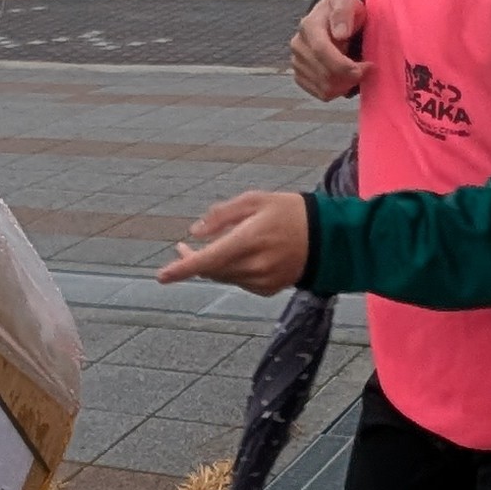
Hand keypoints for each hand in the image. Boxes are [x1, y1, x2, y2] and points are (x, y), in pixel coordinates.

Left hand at [159, 189, 309, 293]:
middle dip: (192, 261)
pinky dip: (231, 270)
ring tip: (207, 249)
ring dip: (210, 266)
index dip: (182, 268)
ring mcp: (262, 280)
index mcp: (249, 240)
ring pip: (223, 277)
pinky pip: (238, 281)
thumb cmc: (289, 212)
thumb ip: (222, 215)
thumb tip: (194, 232)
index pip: (208, 260)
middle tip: (181, 248)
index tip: (162, 276)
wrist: (328, 238)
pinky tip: (240, 257)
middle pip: (210, 270)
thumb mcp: (255, 200)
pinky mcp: (267, 289)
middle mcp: (254, 265)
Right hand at [292, 0, 365, 101]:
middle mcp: (298, 45)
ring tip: (358, 71)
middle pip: (324, 74)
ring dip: (347, 84)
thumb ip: (344, 14)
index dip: (343, 65)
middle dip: (350, 76)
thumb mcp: (348, 3)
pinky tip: (347, 78)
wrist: (332, 19)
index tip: (365, 67)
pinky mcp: (300, 76)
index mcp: (309, 26)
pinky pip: (321, 94)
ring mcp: (297, 62)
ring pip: (324, 88)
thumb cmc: (344, 11)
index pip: (321, 51)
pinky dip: (339, 91)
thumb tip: (340, 34)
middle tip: (367, 68)